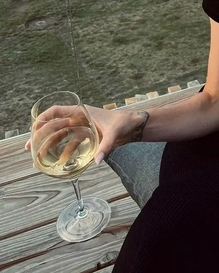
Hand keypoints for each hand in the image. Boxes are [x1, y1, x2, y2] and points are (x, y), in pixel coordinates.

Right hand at [25, 104, 140, 163]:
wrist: (134, 126)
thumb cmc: (124, 123)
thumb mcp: (114, 133)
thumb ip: (105, 147)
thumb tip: (97, 161)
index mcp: (82, 112)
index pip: (57, 110)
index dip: (43, 117)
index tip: (33, 128)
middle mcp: (79, 119)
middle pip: (55, 124)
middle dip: (41, 134)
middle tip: (29, 147)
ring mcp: (82, 128)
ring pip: (61, 135)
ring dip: (50, 144)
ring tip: (38, 156)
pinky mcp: (87, 136)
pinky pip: (72, 143)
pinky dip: (64, 151)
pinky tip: (59, 161)